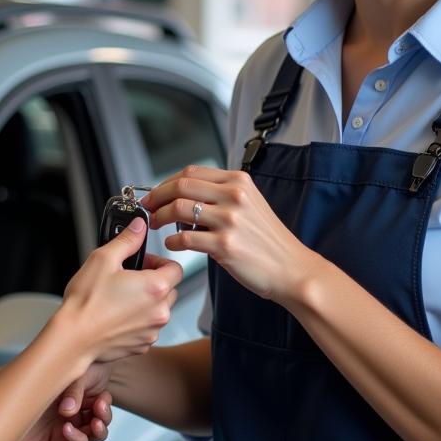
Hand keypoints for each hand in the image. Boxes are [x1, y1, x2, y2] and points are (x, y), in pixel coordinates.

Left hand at [6, 365, 112, 440]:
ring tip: (94, 422)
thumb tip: (75, 408)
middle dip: (105, 415)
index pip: (100, 401)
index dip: (104, 401)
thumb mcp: (54, 379)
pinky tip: (68, 430)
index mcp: (75, 397)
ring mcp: (66, 434)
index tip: (101, 398)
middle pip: (101, 419)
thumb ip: (72, 389)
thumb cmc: (24, 389)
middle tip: (100, 408)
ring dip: (98, 430)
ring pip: (94, 436)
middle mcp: (73, 415)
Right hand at [60, 220, 181, 363]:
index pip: (176, 268)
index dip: (160, 261)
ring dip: (148, 302)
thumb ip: (127, 240)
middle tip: (130, 278)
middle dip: (154, 281)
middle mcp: (159, 311)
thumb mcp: (103, 259)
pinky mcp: (143, 345)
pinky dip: (139, 321)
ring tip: (121, 298)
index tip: (143, 262)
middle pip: (170, 289)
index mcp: (155, 288)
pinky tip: (118, 315)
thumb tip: (139, 227)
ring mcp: (152, 331)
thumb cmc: (86, 303)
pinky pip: (149, 327)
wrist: (73, 339)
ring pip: (160, 309)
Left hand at [142, 165, 317, 304]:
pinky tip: (172, 244)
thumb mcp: (250, 203)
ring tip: (157, 224)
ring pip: (179, 208)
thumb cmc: (268, 241)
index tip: (156, 192)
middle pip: (181, 185)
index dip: (167, 181)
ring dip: (161, 216)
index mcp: (238, 182)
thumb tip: (186, 193)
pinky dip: (172, 241)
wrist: (291, 269)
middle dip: (157, 196)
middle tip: (148, 206)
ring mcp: (229, 220)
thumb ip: (222, 193)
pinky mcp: (225, 245)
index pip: (192, 172)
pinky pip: (185, 238)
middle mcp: (234, 196)